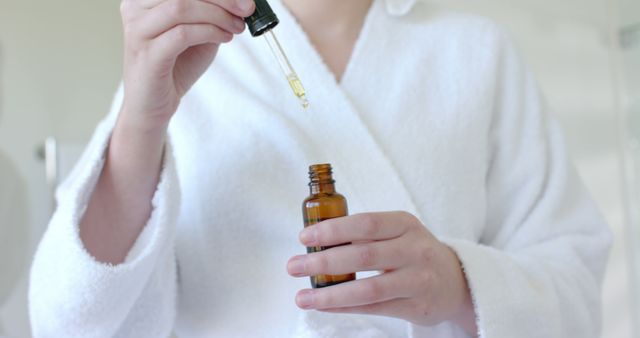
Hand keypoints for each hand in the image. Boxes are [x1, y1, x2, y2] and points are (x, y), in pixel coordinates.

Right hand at [119, 0, 254, 130]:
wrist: (153, 105)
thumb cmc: (175, 66)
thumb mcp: (198, 32)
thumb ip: (212, 13)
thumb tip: (241, 0)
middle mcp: (135, 9)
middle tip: (247, 8)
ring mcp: (138, 32)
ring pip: (181, 8)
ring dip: (217, 15)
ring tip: (236, 26)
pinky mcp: (147, 55)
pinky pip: (182, 34)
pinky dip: (209, 32)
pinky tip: (225, 38)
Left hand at [287, 211, 477, 333]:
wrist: (456, 281)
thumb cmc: (413, 252)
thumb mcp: (398, 232)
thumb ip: (366, 235)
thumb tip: (317, 242)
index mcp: (405, 224)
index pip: (366, 223)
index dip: (333, 229)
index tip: (304, 237)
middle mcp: (415, 250)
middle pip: (364, 255)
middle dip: (324, 262)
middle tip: (294, 266)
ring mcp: (418, 279)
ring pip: (369, 288)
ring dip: (331, 294)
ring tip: (302, 296)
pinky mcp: (417, 306)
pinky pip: (375, 308)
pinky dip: (346, 308)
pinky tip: (324, 306)